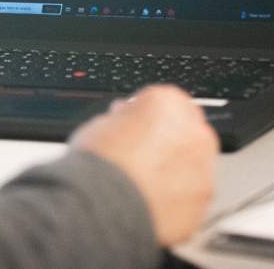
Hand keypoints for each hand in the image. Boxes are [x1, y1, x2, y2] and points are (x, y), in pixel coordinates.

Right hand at [70, 85, 219, 246]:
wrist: (107, 206)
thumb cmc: (102, 162)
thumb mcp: (101, 122)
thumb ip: (125, 117)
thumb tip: (126, 122)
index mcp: (168, 102)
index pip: (164, 99)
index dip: (146, 113)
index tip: (135, 123)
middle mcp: (194, 131)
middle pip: (185, 128)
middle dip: (168, 138)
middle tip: (141, 151)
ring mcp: (204, 166)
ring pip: (192, 160)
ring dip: (175, 166)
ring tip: (144, 179)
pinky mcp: (205, 199)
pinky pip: (192, 190)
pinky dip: (178, 193)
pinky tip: (152, 197)